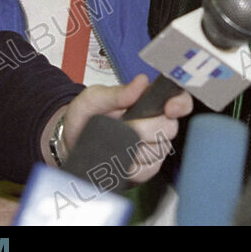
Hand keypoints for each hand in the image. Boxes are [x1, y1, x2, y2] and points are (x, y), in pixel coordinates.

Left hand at [49, 75, 192, 184]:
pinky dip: (132, 167)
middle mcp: (158, 123)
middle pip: (169, 128)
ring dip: (135, 149)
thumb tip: (142, 81)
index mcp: (150, 101)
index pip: (179, 100)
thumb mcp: (95, 98)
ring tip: (116, 143)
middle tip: (123, 126)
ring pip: (158, 151)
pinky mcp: (146, 168)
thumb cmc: (84, 116)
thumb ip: (118, 92)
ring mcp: (154, 147)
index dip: (180, 104)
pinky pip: (148, 170)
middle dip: (145, 129)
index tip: (170, 108)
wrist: (70, 142)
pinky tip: (119, 160)